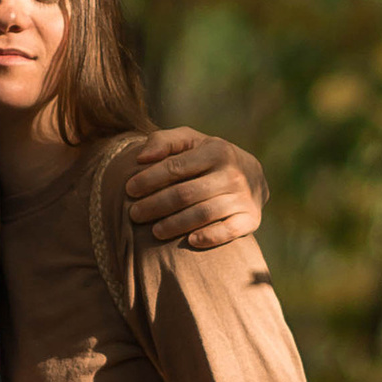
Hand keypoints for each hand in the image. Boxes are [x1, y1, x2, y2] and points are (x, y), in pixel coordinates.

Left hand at [124, 126, 266, 249]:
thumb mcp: (190, 141)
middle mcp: (232, 173)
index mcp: (216, 150)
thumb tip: (141, 157)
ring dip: (175, 224)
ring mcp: (243, 197)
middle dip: (156, 205)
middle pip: (185, 193)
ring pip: (203, 213)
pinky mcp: (251, 219)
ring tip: (154, 231)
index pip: (176, 167)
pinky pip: (229, 231)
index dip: (149, 179)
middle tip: (135, 214)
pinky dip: (210, 236)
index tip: (129, 189)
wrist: (252, 175)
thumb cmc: (208, 157)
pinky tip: (190, 241)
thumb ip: (164, 141)